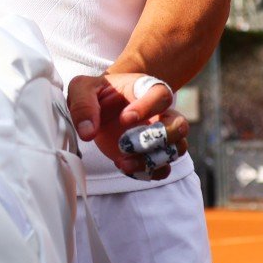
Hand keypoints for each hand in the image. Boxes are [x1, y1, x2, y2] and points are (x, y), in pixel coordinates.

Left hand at [66, 73, 188, 180]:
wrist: (99, 108)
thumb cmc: (95, 94)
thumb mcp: (82, 89)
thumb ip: (83, 104)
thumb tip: (88, 132)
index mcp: (146, 89)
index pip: (161, 95)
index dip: (148, 107)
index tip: (124, 118)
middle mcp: (160, 113)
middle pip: (180, 125)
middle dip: (156, 138)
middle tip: (125, 143)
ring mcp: (160, 136)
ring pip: (175, 150)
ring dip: (151, 160)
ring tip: (123, 162)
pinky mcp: (152, 155)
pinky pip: (163, 169)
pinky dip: (147, 172)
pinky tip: (124, 166)